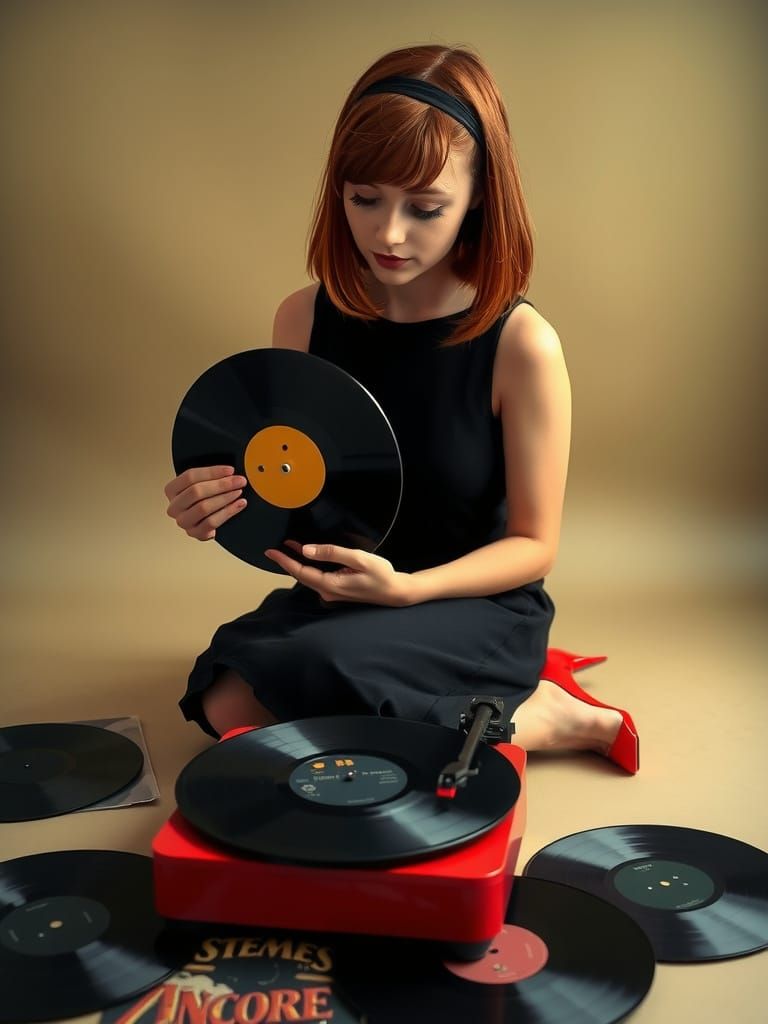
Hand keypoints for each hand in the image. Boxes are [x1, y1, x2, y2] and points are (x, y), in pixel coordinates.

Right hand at [164, 465, 247, 540]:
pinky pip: (212, 522)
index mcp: (171, 490)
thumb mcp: (202, 484)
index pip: (189, 477)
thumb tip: (229, 470)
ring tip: (239, 492)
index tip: (230, 470)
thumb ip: (209, 476)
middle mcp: (174, 507)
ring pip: (203, 507)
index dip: (212, 472)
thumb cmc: (204, 498)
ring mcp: (183, 522)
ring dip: (225, 498)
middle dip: (221, 485)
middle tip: (239, 481)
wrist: (206, 519)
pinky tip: (239, 504)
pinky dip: (228, 512)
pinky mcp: (195, 533)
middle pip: (196, 492)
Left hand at [264, 543, 413, 606]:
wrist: (396, 592)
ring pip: (309, 576)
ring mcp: (332, 593)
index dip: (284, 561)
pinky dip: (309, 567)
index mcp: (330, 584)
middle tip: (275, 547)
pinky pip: (318, 577)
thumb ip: (332, 553)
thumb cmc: (381, 575)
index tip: (270, 552)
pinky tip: (308, 558)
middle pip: (302, 575)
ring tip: (289, 548)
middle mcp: (328, 592)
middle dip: (288, 561)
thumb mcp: (358, 559)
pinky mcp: (338, 591)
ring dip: (298, 563)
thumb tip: (307, 550)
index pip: (300, 571)